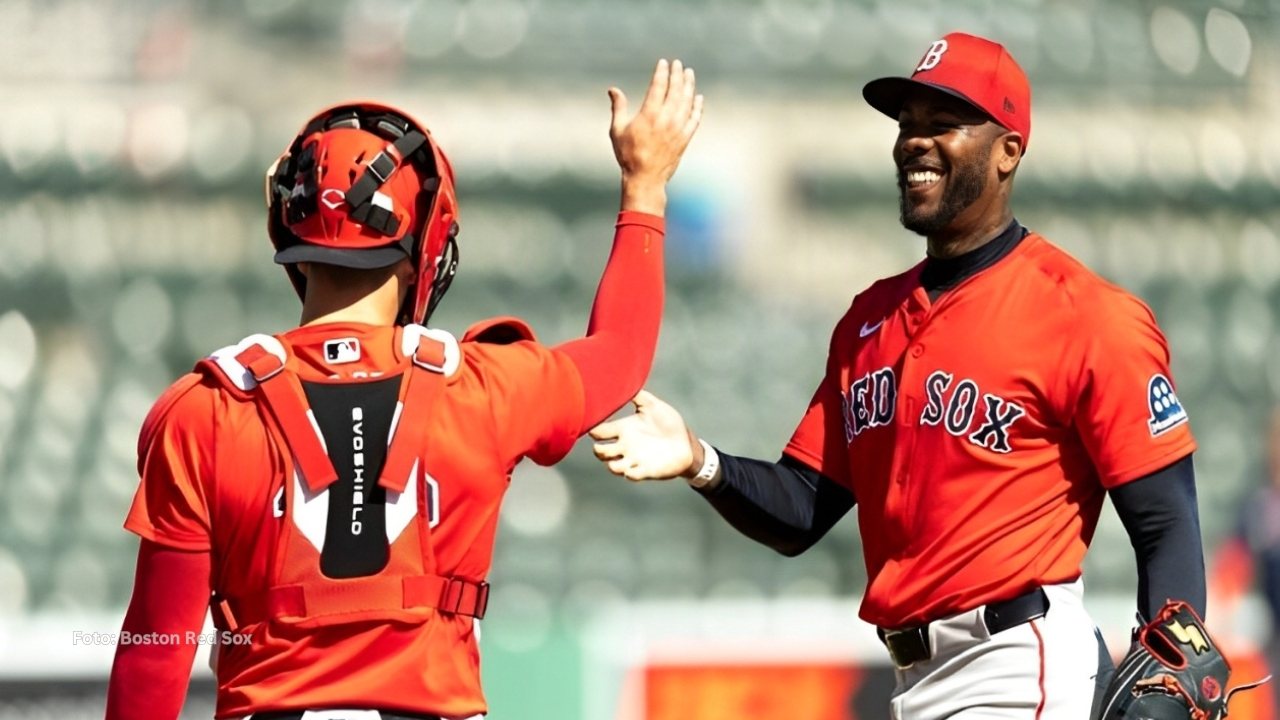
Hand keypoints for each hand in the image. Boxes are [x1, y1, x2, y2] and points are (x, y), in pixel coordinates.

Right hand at [590, 390, 698, 480]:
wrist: (686, 444)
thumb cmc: (669, 424)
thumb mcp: (654, 406)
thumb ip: (639, 395)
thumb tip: (624, 379)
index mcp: (624, 429)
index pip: (599, 432)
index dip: (593, 429)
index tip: (593, 425)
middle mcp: (626, 445)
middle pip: (600, 452)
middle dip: (598, 450)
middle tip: (602, 445)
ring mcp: (635, 459)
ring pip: (612, 467)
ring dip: (611, 464)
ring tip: (617, 460)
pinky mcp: (646, 471)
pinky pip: (631, 475)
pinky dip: (629, 473)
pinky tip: (633, 468)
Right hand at [608, 59, 703, 214]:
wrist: (645, 179)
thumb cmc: (627, 155)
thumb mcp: (617, 130)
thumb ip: (618, 107)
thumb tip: (613, 89)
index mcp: (649, 114)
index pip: (659, 86)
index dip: (662, 72)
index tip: (664, 63)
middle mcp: (666, 119)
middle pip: (675, 90)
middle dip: (677, 75)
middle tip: (678, 64)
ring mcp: (678, 129)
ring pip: (687, 102)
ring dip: (689, 86)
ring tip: (690, 74)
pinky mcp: (685, 139)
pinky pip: (694, 119)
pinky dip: (697, 107)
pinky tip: (698, 98)